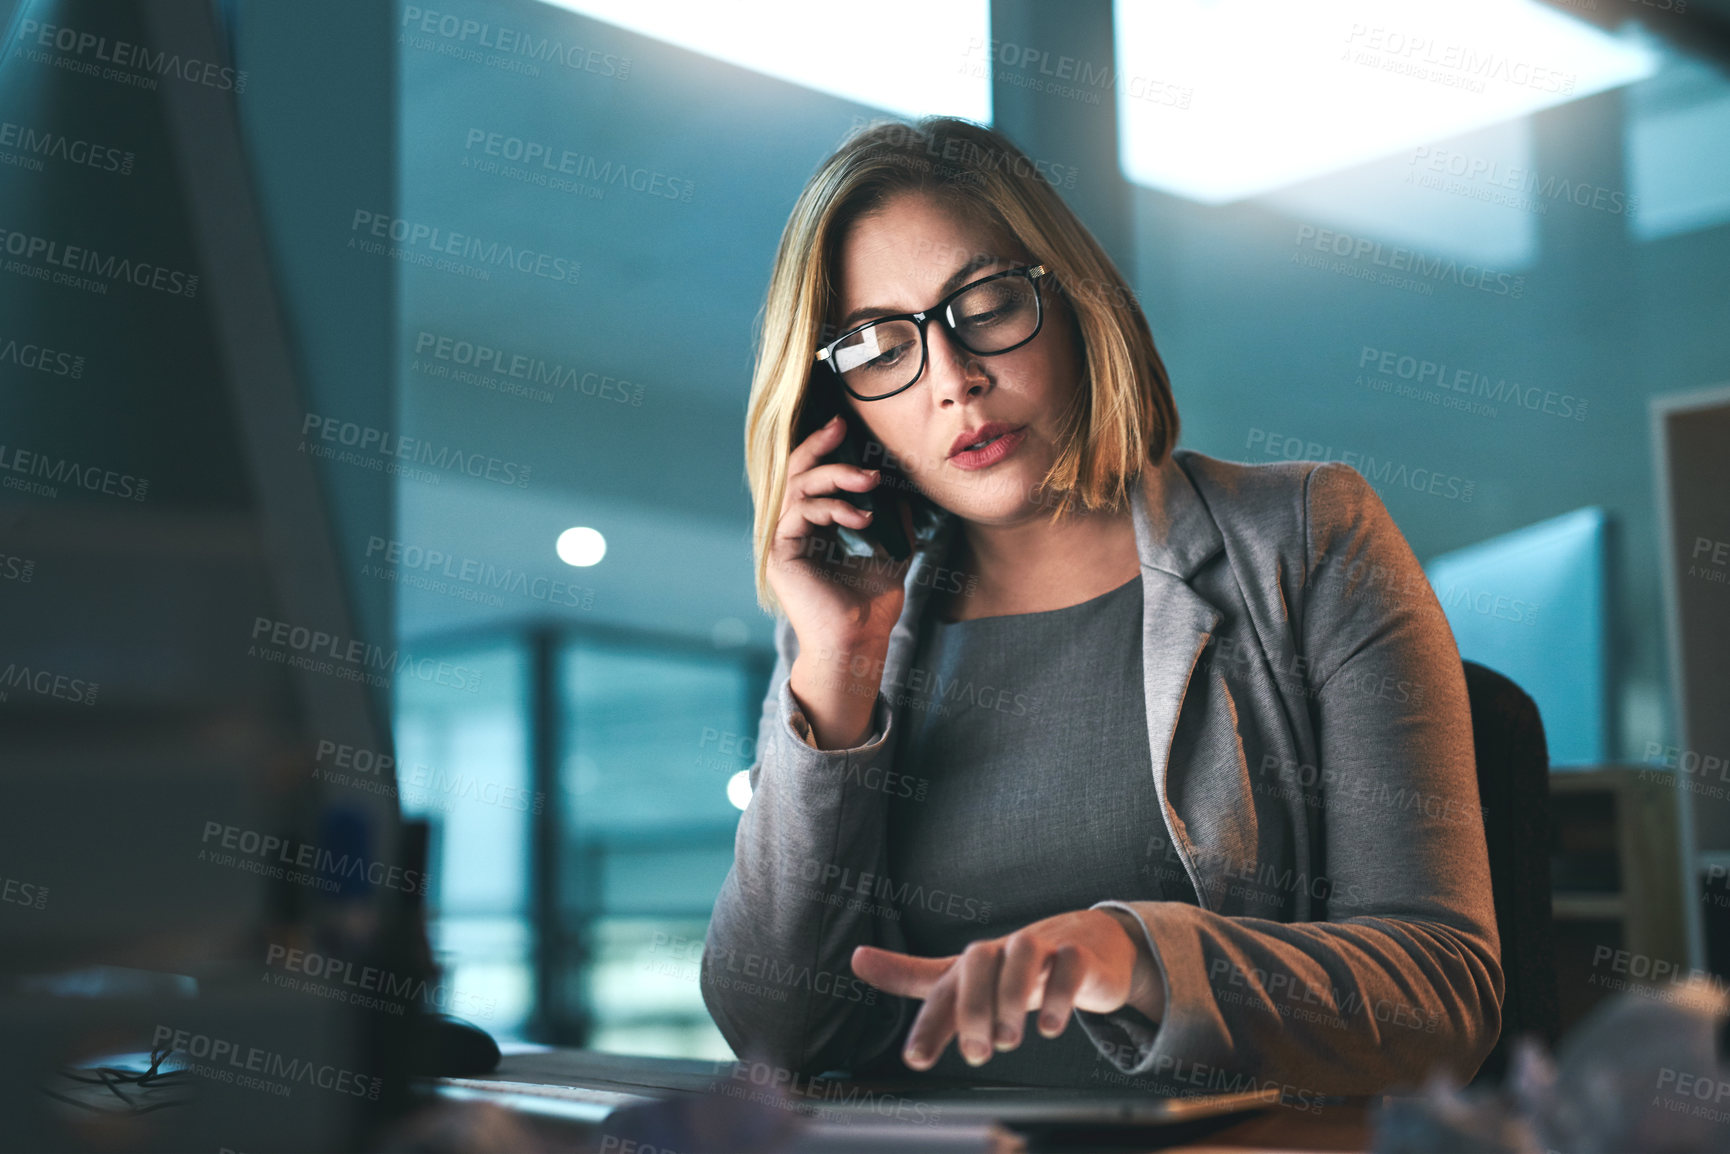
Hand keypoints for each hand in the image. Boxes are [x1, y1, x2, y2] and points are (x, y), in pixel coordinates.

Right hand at [768, 413, 917, 645]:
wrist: (858, 642)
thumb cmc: (871, 607)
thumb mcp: (892, 554)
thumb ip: (894, 522)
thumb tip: (903, 490)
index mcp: (815, 529)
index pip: (814, 478)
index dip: (826, 450)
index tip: (847, 427)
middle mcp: (794, 530)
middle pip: (796, 472)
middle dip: (820, 446)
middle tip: (842, 427)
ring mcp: (784, 540)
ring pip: (798, 486)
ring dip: (835, 475)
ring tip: (869, 479)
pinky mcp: (780, 553)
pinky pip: (800, 512)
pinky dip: (832, 507)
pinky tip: (862, 518)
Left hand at [851, 908, 1164, 1070]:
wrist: (1089, 942)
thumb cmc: (1017, 966)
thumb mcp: (966, 976)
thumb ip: (915, 975)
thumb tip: (855, 958)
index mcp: (972, 964)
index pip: (942, 990)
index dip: (927, 1024)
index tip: (915, 1060)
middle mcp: (1002, 951)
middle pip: (977, 960)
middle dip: (972, 1008)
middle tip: (977, 1053)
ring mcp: (1043, 948)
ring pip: (1023, 953)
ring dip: (1012, 997)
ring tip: (1011, 1041)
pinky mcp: (1079, 954)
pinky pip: (1070, 962)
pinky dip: (1059, 993)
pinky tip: (1050, 1026)